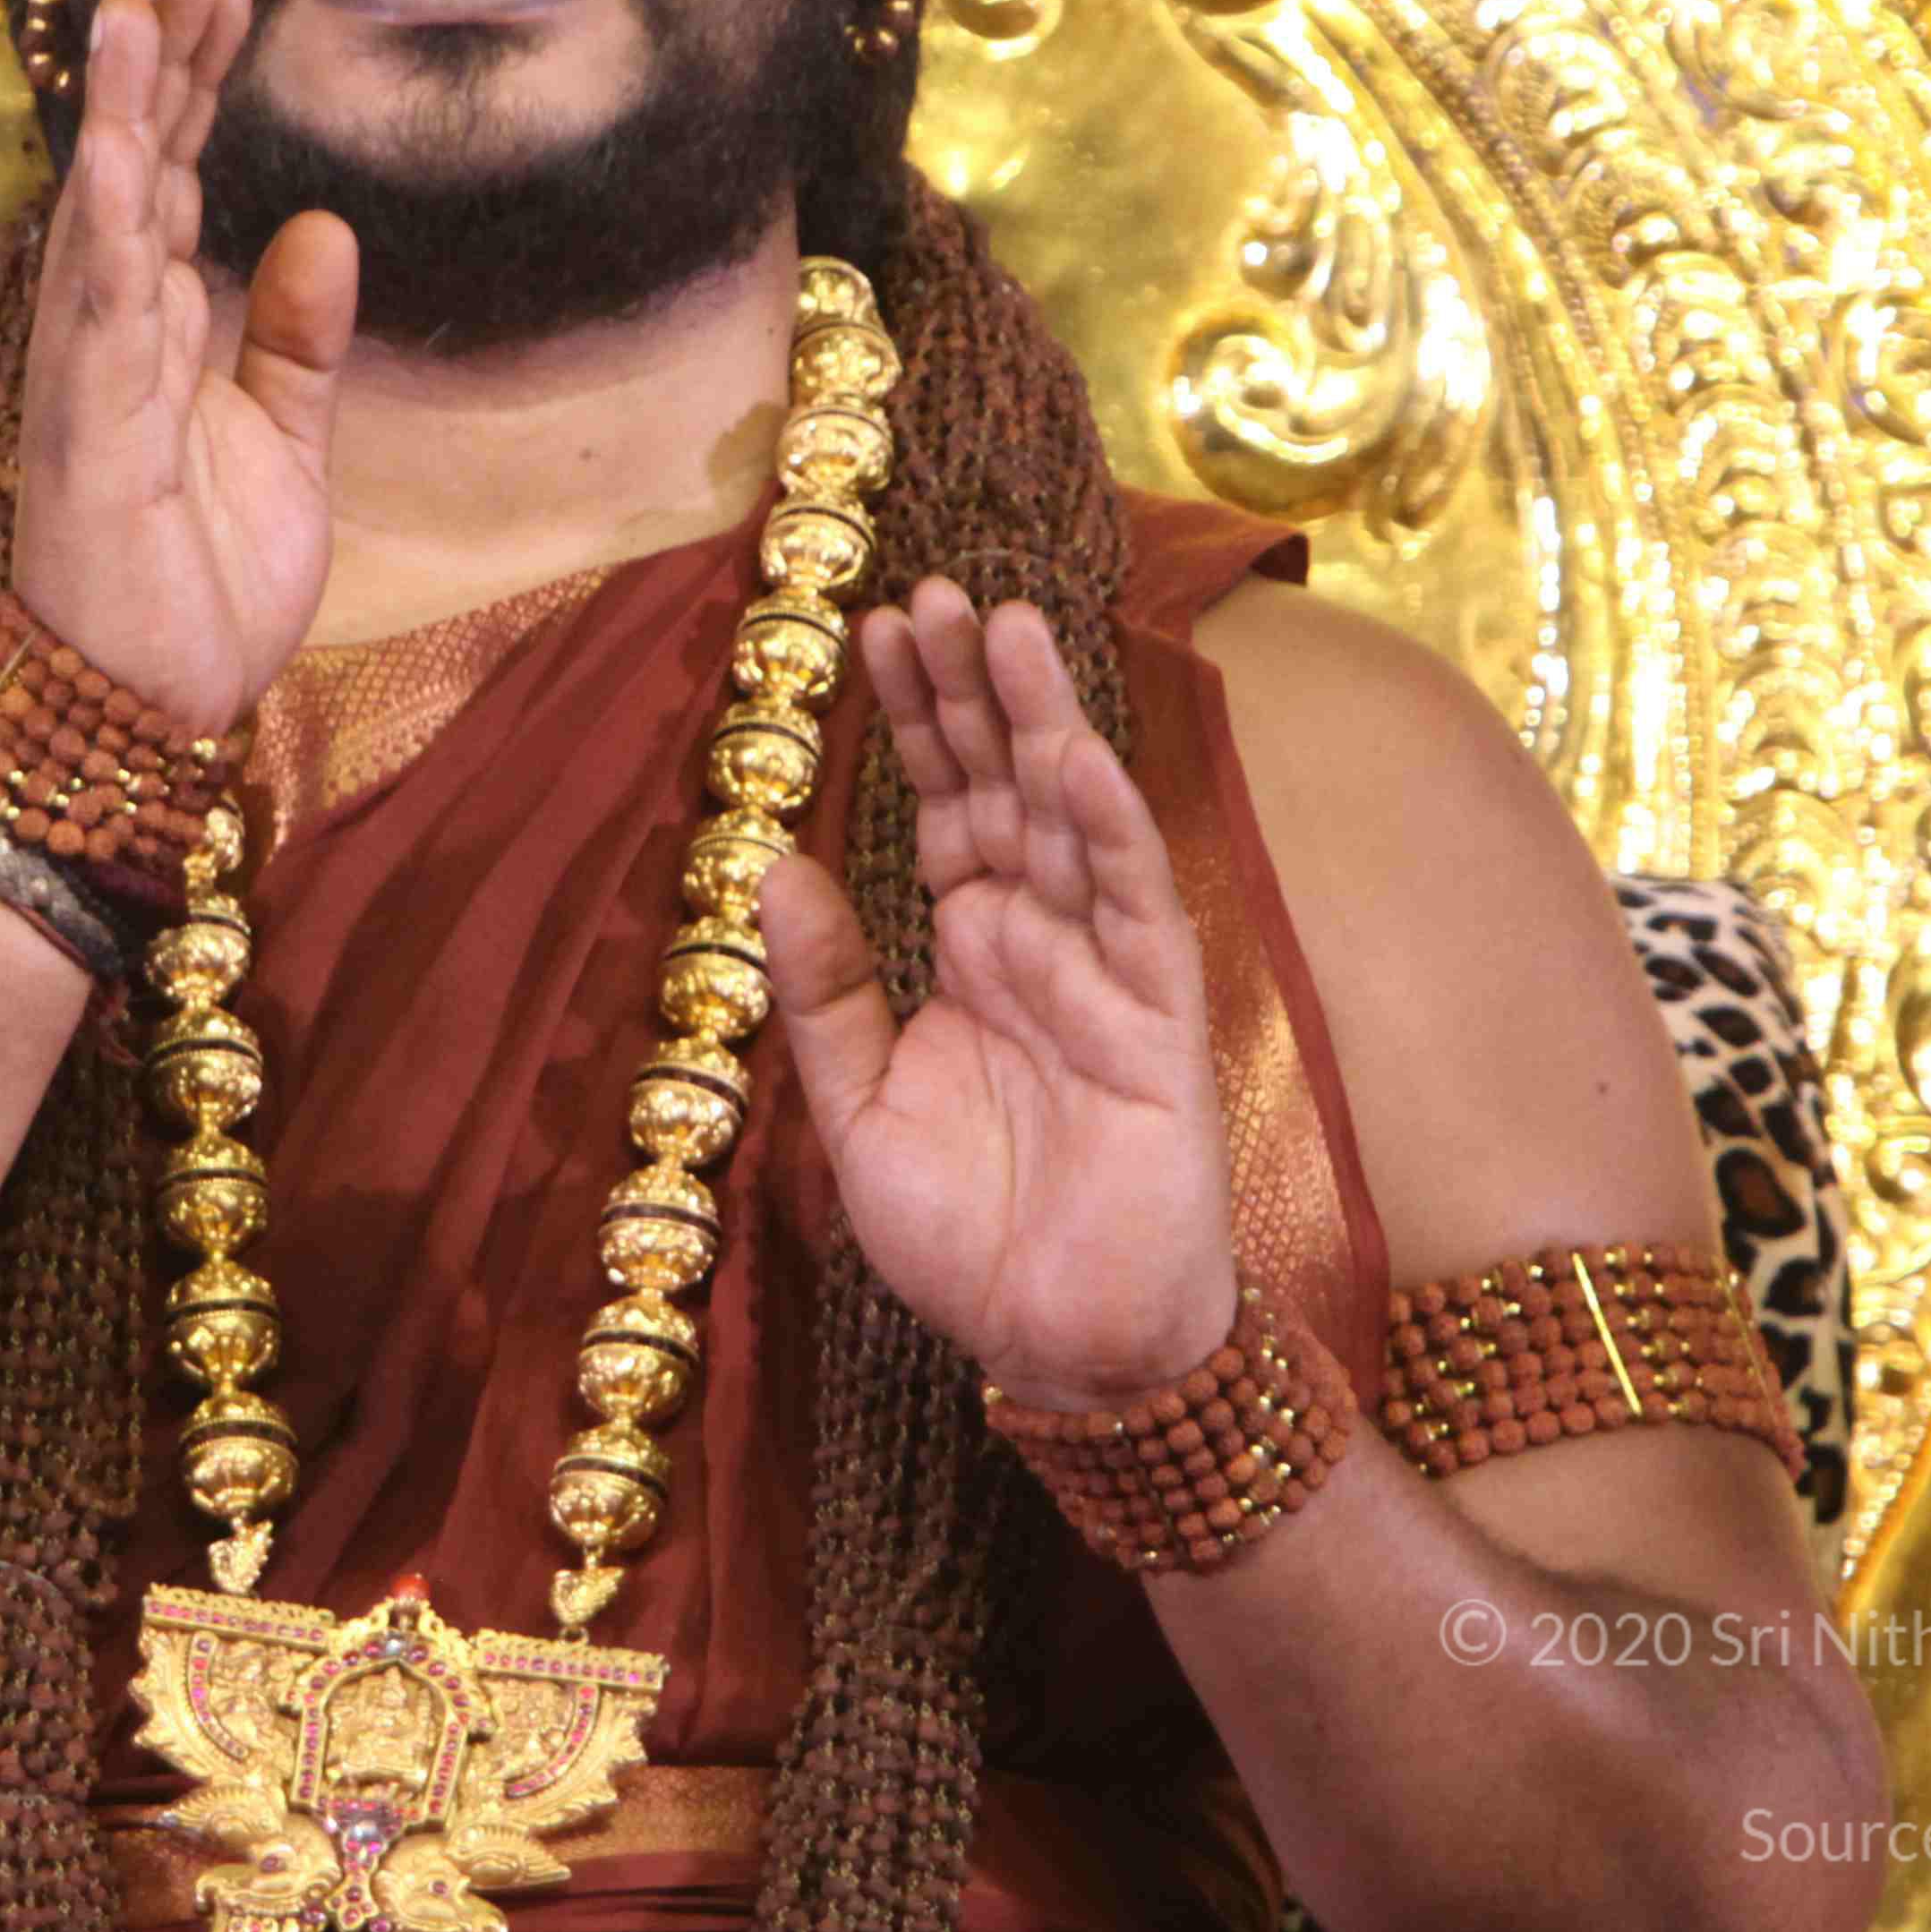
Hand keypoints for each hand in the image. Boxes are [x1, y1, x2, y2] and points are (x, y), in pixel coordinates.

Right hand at [8, 0, 355, 737]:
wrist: (155, 712)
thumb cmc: (202, 587)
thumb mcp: (285, 443)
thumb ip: (296, 337)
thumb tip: (320, 227)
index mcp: (155, 328)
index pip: (171, 174)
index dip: (194, 78)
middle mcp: (108, 332)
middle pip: (130, 166)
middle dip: (154, 60)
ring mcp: (87, 376)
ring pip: (97, 215)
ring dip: (109, 111)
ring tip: (125, 8)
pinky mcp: (85, 432)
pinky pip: (92, 311)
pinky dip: (97, 225)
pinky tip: (107, 148)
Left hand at [764, 579, 1238, 1406]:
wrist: (1054, 1343)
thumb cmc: (966, 1235)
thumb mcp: (854, 1106)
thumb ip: (823, 989)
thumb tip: (772, 868)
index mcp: (970, 950)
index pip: (942, 806)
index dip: (916, 720)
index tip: (875, 628)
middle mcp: (1039, 939)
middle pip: (1005, 786)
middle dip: (973, 688)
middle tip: (936, 588)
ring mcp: (1104, 970)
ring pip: (1075, 819)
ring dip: (1045, 721)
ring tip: (1008, 624)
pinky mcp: (1158, 1018)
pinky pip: (1135, 906)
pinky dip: (1107, 827)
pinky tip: (1074, 755)